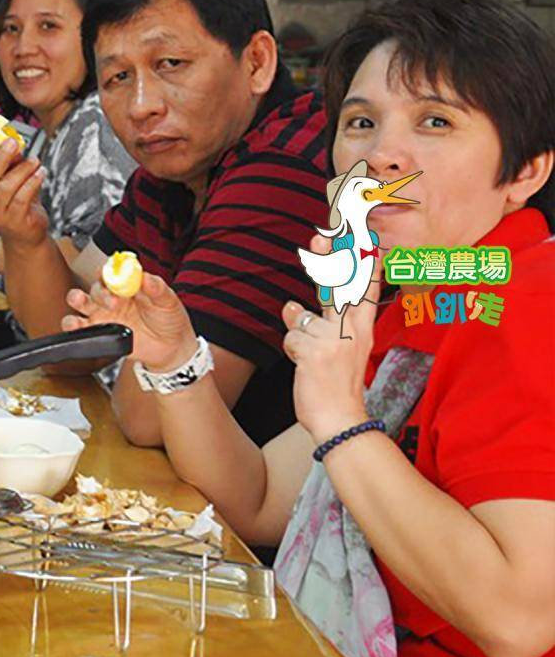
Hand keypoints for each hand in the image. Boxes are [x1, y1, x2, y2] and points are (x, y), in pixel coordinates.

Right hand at [0, 138, 49, 247]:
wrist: (25, 233)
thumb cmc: (15, 201)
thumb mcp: (8, 178)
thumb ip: (9, 161)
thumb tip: (12, 141)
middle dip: (0, 157)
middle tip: (14, 142)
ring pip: (6, 187)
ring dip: (22, 169)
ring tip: (35, 160)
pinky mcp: (14, 221)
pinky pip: (22, 198)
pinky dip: (32, 182)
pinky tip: (40, 172)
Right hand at [61, 269, 195, 373]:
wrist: (170, 348)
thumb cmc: (169, 320)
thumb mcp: (169, 301)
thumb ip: (157, 289)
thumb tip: (147, 277)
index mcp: (127, 285)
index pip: (112, 271)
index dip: (108, 270)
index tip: (111, 273)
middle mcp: (112, 297)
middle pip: (95, 286)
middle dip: (100, 292)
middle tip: (114, 302)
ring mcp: (102, 314)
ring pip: (78, 301)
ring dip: (77, 299)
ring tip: (83, 302)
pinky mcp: (97, 332)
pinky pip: (77, 326)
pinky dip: (72, 324)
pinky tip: (78, 325)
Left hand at [282, 234, 379, 441]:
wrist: (341, 420)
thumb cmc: (336, 387)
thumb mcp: (332, 352)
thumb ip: (313, 326)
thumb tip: (290, 305)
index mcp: (362, 330)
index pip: (363, 293)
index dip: (363, 266)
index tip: (366, 243)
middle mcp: (352, 331)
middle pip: (337, 288)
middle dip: (328, 259)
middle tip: (320, 236)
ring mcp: (335, 339)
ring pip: (301, 319)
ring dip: (298, 337)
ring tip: (313, 361)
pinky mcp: (317, 351)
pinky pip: (291, 337)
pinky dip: (291, 351)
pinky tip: (305, 368)